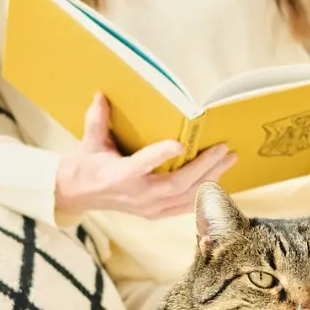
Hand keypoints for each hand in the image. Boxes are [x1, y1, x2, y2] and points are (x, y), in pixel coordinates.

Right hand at [55, 93, 237, 218]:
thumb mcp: (90, 141)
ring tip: (228, 160)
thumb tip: (100, 95)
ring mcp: (148, 208)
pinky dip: (204, 194)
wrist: (80, 194)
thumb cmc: (88, 164)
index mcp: (120, 176)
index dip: (160, 155)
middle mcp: (137, 196)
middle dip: (203, 166)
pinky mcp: (156, 214)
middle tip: (223, 148)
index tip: (179, 143)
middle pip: (177, 184)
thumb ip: (96, 120)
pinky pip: (186, 207)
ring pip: (186, 197)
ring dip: (211, 178)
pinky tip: (219, 179)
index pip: (141, 165)